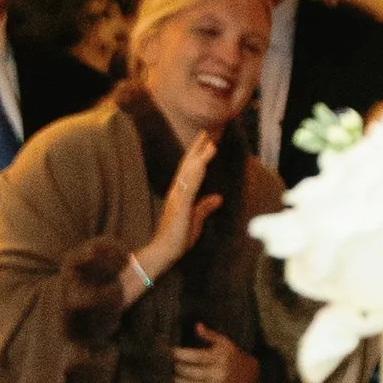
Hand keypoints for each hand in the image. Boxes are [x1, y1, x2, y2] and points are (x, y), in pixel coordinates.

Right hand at [126, 131, 222, 300]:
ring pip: (189, 172)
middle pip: (188, 165)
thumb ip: (205, 207)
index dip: (198, 155)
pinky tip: (202, 165)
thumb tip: (218, 197)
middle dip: (198, 148)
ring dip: (200, 157)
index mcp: (181, 194)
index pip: (190, 170)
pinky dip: (196, 174)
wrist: (164, 251)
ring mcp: (177, 197)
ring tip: (210, 143)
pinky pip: (189, 186)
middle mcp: (177, 192)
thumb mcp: (196, 220)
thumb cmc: (178, 238)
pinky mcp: (179, 206)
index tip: (207, 141)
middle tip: (207, 132)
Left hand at [173, 324, 258, 382]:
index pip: (195, 356)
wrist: (250, 377)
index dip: (179, 354)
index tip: (169, 352)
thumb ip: (209, 334)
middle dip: (176, 368)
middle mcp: (218, 374)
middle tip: (168, 365)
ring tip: (171, 376)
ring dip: (177, 382)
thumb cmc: (233, 357)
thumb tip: (196, 325)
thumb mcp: (224, 342)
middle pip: (190, 372)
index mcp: (220, 358)